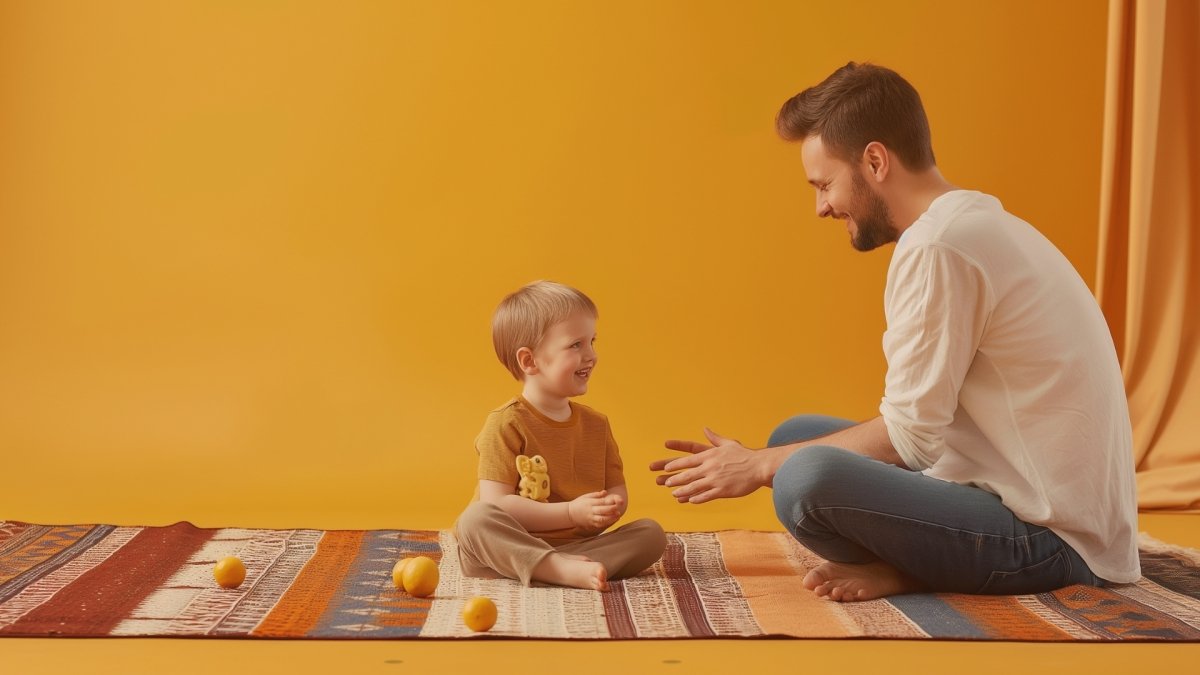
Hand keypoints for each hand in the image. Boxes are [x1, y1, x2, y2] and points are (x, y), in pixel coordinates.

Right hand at [567, 490, 624, 530]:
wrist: (569, 514)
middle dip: (612, 510)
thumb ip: (596, 495)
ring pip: (602, 519)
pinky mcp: (590, 524)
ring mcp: (590, 518)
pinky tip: (612, 520)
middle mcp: (590, 511)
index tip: (618, 501)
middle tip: (619, 508)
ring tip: (618, 515)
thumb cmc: (579, 503)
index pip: (601, 502)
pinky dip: (607, 523)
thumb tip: (605, 492)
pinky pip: (599, 525)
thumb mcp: (586, 496)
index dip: (610, 502)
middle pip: (602, 511)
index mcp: (590, 503)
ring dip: (611, 518)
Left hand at [649, 428, 767, 503]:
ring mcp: (716, 480)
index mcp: (710, 455)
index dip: (676, 465)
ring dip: (682, 491)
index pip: (688, 460)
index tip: (666, 468)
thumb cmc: (744, 455)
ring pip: (694, 487)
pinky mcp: (723, 491)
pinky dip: (696, 498)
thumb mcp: (728, 443)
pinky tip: (690, 500)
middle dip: (674, 479)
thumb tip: (705, 429)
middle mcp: (710, 468)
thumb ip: (714, 438)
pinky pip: (706, 496)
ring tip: (674, 494)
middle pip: (688, 475)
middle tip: (665, 483)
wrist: (759, 467)